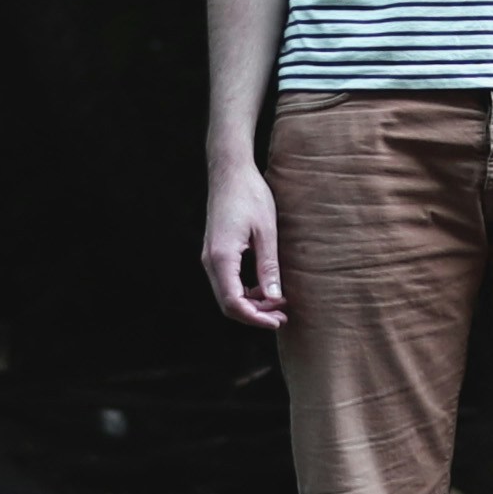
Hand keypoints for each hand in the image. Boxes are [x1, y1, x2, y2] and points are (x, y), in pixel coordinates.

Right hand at [200, 150, 288, 327]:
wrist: (230, 171)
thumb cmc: (250, 195)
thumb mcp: (266, 231)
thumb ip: (268, 267)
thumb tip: (274, 298)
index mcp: (222, 257)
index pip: (233, 302)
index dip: (256, 318)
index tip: (278, 321)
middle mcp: (210, 261)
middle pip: (228, 304)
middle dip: (255, 315)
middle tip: (282, 316)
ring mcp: (210, 257)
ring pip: (227, 295)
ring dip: (251, 304)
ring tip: (278, 303)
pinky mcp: (215, 253)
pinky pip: (227, 282)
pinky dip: (245, 291)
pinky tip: (265, 287)